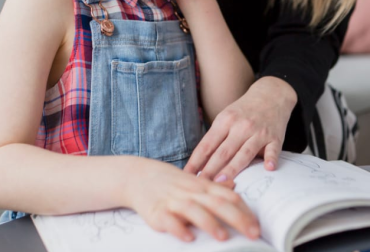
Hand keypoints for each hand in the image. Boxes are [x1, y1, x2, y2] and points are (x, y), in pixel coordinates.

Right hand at [127, 158, 259, 242]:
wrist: (138, 176)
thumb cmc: (170, 181)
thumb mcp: (193, 181)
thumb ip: (214, 187)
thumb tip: (235, 188)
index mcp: (201, 186)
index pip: (227, 195)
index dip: (244, 209)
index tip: (258, 224)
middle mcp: (190, 192)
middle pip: (216, 203)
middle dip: (236, 218)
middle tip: (253, 233)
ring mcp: (173, 201)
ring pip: (194, 210)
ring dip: (209, 223)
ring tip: (224, 237)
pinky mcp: (156, 211)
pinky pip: (168, 220)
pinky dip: (178, 228)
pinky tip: (188, 238)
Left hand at [184, 77, 297, 180]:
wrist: (270, 95)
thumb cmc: (243, 111)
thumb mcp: (225, 118)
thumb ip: (216, 138)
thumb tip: (199, 163)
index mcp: (225, 121)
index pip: (207, 144)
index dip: (196, 161)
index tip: (187, 175)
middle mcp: (240, 126)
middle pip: (223, 152)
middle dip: (210, 169)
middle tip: (201, 185)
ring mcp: (258, 132)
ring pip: (244, 153)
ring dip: (233, 168)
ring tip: (222, 182)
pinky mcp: (275, 137)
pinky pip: (272, 150)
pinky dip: (271, 158)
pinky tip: (268, 168)